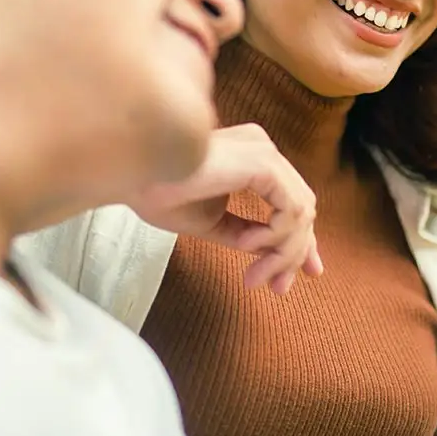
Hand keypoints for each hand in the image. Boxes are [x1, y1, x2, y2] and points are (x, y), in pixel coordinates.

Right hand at [127, 123, 322, 294]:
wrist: (134, 172)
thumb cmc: (160, 191)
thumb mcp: (212, 222)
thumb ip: (246, 233)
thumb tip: (274, 254)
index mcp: (251, 156)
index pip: (291, 199)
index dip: (301, 240)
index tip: (302, 275)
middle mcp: (262, 148)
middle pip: (301, 207)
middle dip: (294, 253)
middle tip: (278, 288)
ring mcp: (264, 152)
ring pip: (300, 212)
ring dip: (282, 253)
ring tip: (253, 275)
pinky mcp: (262, 162)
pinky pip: (291, 209)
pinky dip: (276, 236)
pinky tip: (246, 246)